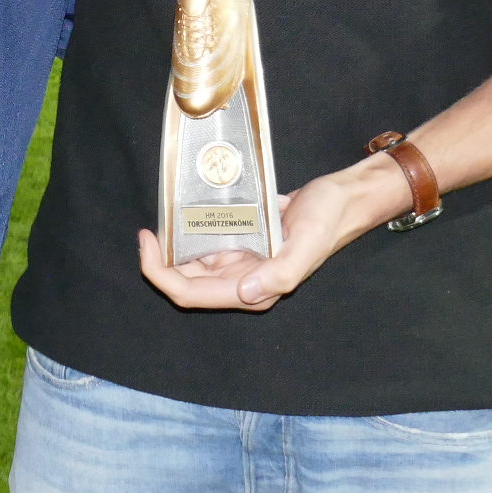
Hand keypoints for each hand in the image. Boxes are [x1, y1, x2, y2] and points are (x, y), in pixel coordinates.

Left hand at [135, 155, 413, 311]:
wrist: (344, 198)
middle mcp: (245, 281)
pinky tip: (182, 215)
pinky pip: (209, 245)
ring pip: (194, 265)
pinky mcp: (245, 243)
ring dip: (174, 249)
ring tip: (161, 221)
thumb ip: (281, 273)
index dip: (161, 275)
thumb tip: (245, 292)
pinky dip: (191, 234)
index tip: (147, 243)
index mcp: (256, 289)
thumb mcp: (309, 242)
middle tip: (147, 231)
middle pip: (186, 284)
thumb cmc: (329, 219)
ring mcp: (243, 263)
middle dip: (159, 263)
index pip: (192, 294)